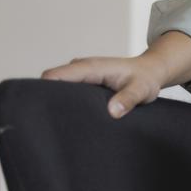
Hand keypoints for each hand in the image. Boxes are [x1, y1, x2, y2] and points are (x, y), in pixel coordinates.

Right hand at [43, 54, 165, 118]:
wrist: (153, 71)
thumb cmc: (147, 79)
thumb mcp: (142, 90)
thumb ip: (128, 99)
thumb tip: (112, 111)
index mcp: (91, 67)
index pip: (55, 76)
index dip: (42, 90)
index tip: (38, 109)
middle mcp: (82, 68)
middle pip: (51, 82)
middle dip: (45, 98)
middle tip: (46, 122)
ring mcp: (83, 75)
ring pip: (58, 86)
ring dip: (56, 100)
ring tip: (56, 122)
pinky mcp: (85, 82)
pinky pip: (68, 90)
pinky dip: (65, 101)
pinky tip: (68, 118)